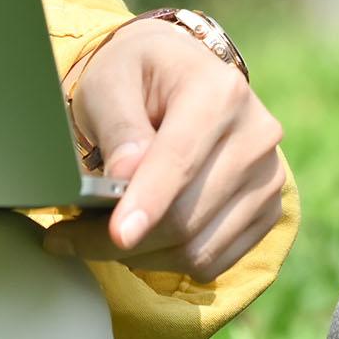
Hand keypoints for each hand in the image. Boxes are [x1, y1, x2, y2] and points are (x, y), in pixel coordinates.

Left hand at [50, 18, 287, 282]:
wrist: (180, 76)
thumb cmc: (138, 76)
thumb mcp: (111, 83)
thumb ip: (118, 125)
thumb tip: (126, 176)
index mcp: (220, 91)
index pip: (181, 160)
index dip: (148, 202)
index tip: (118, 235)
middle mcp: (256, 133)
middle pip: (187, 215)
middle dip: (125, 239)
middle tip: (69, 238)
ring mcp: (268, 175)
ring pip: (199, 248)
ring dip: (142, 256)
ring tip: (100, 237)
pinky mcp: (268, 209)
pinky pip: (214, 261)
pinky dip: (170, 262)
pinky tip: (141, 240)